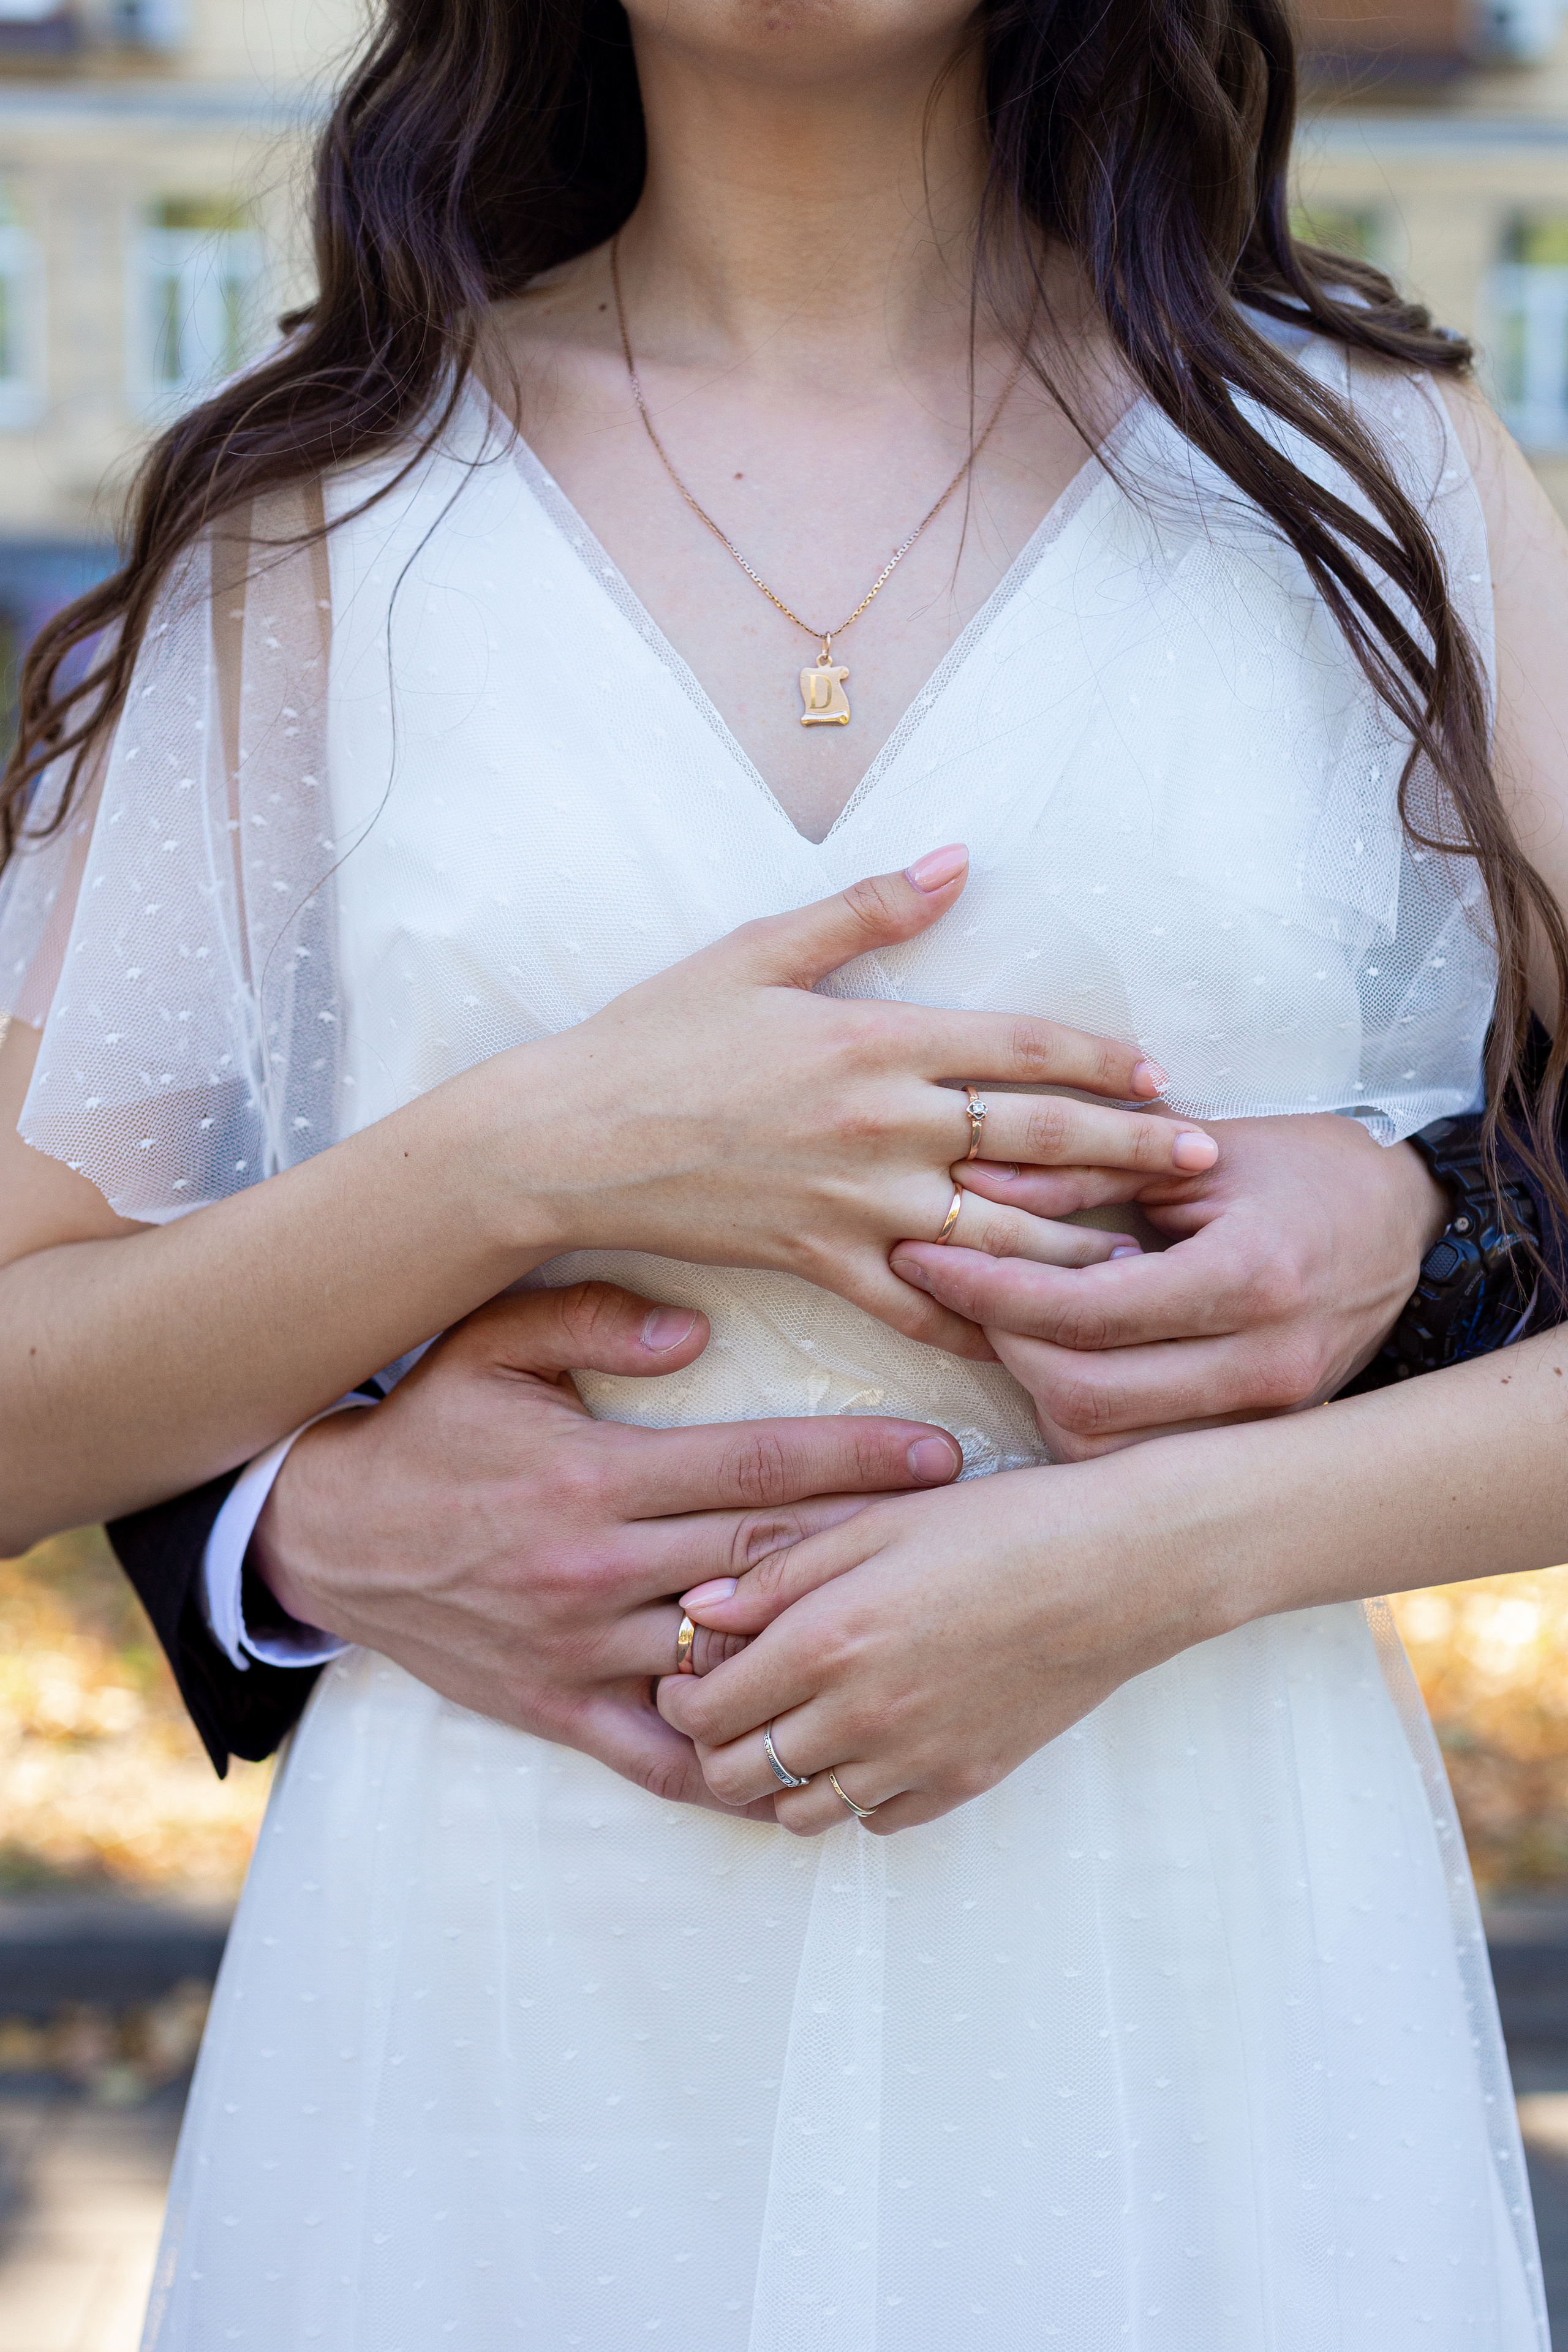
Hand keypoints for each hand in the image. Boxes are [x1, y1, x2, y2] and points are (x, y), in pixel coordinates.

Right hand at [252, 1281, 962, 1810]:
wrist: (323, 1539)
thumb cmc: (424, 1432)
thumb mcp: (489, 1346)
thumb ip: (592, 1322)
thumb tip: (696, 1328)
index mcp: (595, 1476)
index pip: (754, 1466)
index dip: (856, 1460)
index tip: (939, 1457)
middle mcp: (597, 1569)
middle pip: (766, 1560)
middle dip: (873, 1548)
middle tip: (965, 1541)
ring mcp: (581, 1650)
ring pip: (729, 1658)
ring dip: (821, 1651)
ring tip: (912, 1642)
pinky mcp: (559, 1710)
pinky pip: (661, 1755)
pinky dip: (735, 1767)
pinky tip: (810, 1771)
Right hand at [513, 845, 1216, 1357]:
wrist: (564, 1140)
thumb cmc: (653, 1038)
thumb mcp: (753, 951)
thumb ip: (865, 910)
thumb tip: (958, 859)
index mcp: (874, 1041)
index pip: (1021, 1048)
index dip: (1102, 1061)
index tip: (1160, 1075)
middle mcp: (880, 1126)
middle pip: (1036, 1140)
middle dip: (1129, 1151)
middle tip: (1203, 1162)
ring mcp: (854, 1203)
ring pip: (998, 1229)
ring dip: (1082, 1243)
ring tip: (1150, 1256)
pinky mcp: (818, 1261)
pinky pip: (919, 1303)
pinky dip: (979, 1322)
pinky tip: (1031, 1337)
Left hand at [658, 1457, 1227, 1834]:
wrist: (1121, 1568)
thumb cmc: (1001, 1526)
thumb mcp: (879, 1522)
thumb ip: (780, 1573)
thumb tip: (698, 1609)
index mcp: (828, 1642)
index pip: (704, 1710)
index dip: (679, 1695)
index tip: (687, 1669)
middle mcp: (862, 1717)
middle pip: (735, 1776)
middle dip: (713, 1745)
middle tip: (728, 1703)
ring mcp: (915, 1761)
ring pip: (799, 1814)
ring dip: (777, 1778)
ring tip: (792, 1725)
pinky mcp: (964, 1783)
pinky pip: (875, 1821)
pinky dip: (851, 1795)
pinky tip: (864, 1742)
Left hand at [889, 1112, 1448, 1452]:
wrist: (1411, 1224)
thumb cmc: (1307, 1169)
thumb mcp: (1199, 1147)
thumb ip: (1080, 1167)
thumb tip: (967, 1175)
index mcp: (1250, 1279)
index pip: (1083, 1312)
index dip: (988, 1289)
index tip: (922, 1255)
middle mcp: (1263, 1365)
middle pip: (1082, 1400)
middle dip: (1002, 1347)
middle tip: (961, 1290)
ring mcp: (1266, 1419)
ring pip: (1104, 1450)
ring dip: (1038, 1392)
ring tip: (1014, 1323)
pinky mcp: (1258, 1444)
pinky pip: (1141, 1460)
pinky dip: (1086, 1421)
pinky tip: (1069, 1361)